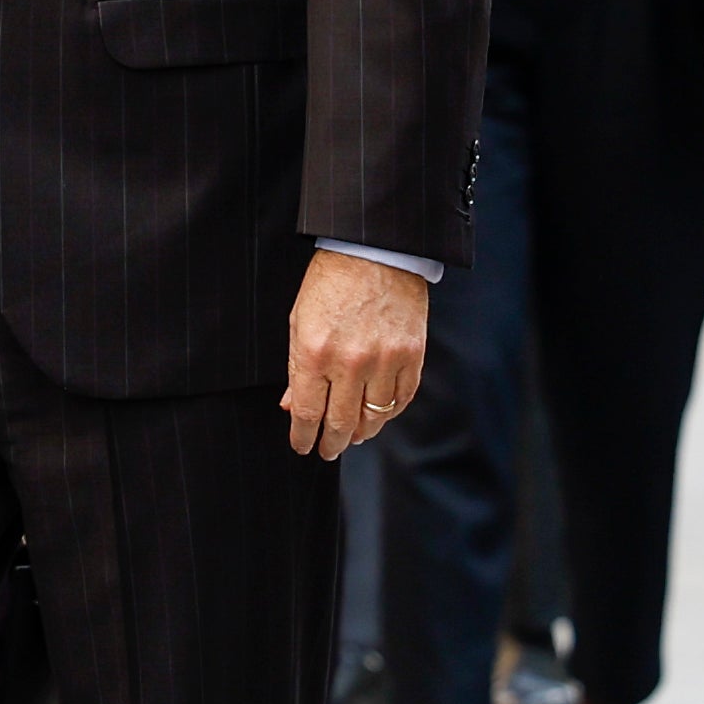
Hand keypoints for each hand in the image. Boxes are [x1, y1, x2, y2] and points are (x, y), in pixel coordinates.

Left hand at [284, 254, 428, 461]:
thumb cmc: (330, 283)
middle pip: (340, 423)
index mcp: (314, 353)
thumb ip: (295, 367)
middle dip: (331, 444)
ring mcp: (384, 360)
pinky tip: (378, 414)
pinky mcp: (411, 354)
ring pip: (374, 416)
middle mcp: (350, 362)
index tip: (302, 447)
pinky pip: (402, 398)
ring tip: (352, 436)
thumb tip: (291, 406)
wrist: (374, 251)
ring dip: (361, 432)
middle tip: (327, 451)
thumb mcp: (299, 322)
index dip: (302, 437)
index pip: (307, 413)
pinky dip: (389, 412)